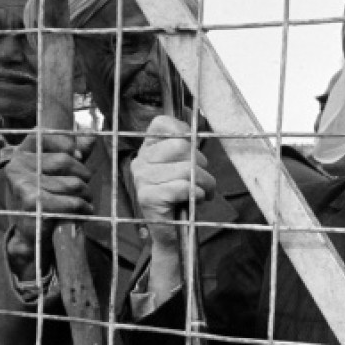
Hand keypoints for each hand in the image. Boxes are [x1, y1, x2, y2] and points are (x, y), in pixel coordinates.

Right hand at [3, 130, 96, 277]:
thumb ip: (74, 153)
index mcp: (21, 153)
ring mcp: (23, 184)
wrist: (32, 233)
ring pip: (73, 184)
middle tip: (84, 189)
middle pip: (66, 160)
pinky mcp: (33, 203)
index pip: (45, 134)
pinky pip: (73, 202)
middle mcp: (17, 166)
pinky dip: (84, 209)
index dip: (68, 144)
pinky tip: (81, 213)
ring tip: (82, 204)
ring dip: (86, 196)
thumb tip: (91, 133)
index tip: (78, 157)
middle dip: (84, 176)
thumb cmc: (48, 198)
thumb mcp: (59, 173)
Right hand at [131, 115, 215, 241]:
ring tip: (201, 193)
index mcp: (148, 149)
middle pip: (181, 146)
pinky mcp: (148, 198)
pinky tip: (193, 200)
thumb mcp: (185, 165)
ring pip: (186, 169)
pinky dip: (196, 194)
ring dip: (204, 183)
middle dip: (201, 165)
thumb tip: (192, 111)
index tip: (192, 151)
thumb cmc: (182, 197)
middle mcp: (140, 161)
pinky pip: (183, 187)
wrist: (173, 232)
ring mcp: (142, 179)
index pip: (163, 123)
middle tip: (201, 180)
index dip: (184, 132)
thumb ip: (186, 144)